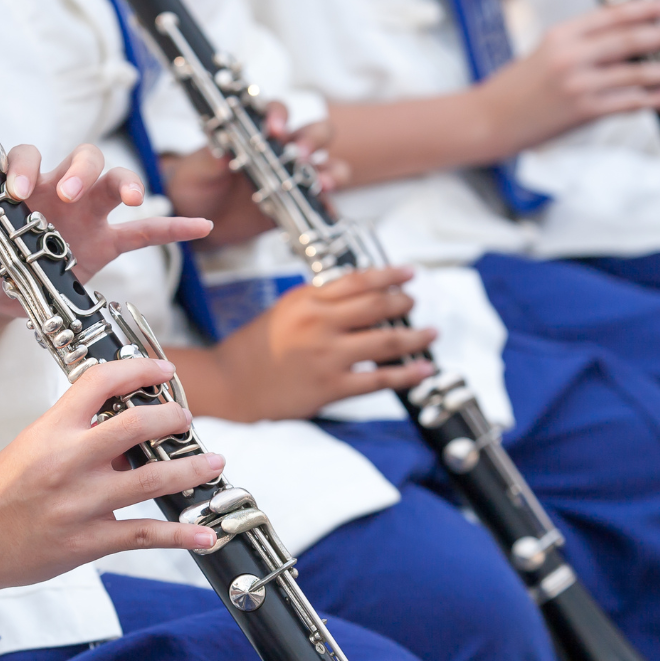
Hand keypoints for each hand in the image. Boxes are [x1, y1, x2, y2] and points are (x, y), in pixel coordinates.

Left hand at [0, 143, 213, 356]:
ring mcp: (89, 216)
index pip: (29, 156)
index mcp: (30, 188)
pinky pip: (146, 233)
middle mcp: (63, 192)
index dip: (25, 167)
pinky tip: (201, 227)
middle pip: (84, 158)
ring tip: (132, 200)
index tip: (19, 192)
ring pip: (114, 183)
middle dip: (82, 169)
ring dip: (126, 184)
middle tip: (70, 193)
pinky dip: (173, 229)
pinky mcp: (108, 244)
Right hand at [0, 359, 224, 593]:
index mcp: (52, 429)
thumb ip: (81, 433)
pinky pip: (144, 534)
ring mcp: (80, 502)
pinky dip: (181, 534)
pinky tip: (205, 533)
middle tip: (187, 420)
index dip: (140, 369)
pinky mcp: (87, 540)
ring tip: (216, 463)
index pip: (101, 382)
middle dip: (172, 418)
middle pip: (136, 425)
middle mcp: (68, 461)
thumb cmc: (1, 489)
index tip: (164, 370)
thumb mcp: (34, 444)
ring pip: (152, 480)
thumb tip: (135, 432)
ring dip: (192, 470)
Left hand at [163, 102, 347, 248]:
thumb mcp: (198, 167)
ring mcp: (293, 178)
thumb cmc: (196, 182)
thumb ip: (211, 156)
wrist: (196, 217)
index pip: (278, 112)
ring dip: (332, 171)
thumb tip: (223, 146)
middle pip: (315, 133)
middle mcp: (281, 151)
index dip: (280, 115)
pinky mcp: (296, 205)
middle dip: (314, 140)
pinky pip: (321, 205)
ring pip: (328, 165)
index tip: (274, 129)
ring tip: (324, 184)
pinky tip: (327, 213)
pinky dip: (329, 207)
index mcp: (258, 131)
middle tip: (302, 156)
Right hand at [169, 267, 436, 420]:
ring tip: (430, 334)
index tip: (409, 273)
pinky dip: (407, 374)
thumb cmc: (254, 351)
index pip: (358, 280)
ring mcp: (327, 356)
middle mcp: (319, 323)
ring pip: (386, 340)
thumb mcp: (283, 313)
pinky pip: (379, 378)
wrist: (229, 386)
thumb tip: (359, 299)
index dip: (390, 275)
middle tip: (415, 304)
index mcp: (306, 300)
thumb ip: (318, 304)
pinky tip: (423, 369)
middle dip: (404, 303)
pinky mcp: (330, 387)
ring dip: (415, 336)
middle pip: (378, 305)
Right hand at [478, 0, 659, 156]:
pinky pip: (627, 102)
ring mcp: (578, 84)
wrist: (485, 121)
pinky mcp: (582, 111)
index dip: (643, 9)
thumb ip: (574, 47)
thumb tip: (613, 47)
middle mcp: (571, 56)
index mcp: (560, 36)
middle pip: (629, 38)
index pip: (611, 16)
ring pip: (635, 71)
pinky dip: (653, 99)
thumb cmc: (508, 93)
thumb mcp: (539, 56)